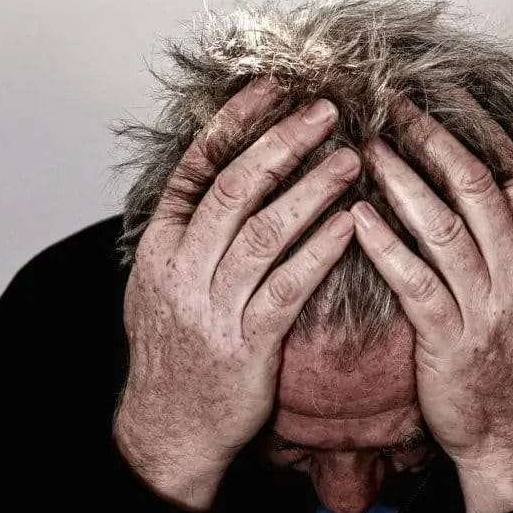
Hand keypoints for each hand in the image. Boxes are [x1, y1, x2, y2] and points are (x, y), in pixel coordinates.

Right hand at [114, 77, 359, 509]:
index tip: (271, 86)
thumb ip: (187, 231)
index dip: (234, 122)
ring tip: (352, 158)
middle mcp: (181, 269)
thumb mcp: (159, 284)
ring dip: (311, 189)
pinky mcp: (247, 344)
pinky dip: (321, 251)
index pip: (196, 167)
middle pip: (235, 189)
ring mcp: (212, 307)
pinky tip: (352, 223)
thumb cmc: (176, 350)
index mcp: (160, 246)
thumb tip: (217, 173)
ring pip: (265, 232)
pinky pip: (289, 287)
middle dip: (282, 143)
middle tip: (326, 110)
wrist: (170, 427)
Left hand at [351, 93, 512, 512]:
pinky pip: (415, 281)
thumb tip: (470, 180)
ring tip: (365, 147)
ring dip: (402, 180)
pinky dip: (385, 245)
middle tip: (391, 104)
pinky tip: (356, 216)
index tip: (438, 93)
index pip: (508, 171)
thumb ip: (503, 235)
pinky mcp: (450, 337)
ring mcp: (486, 303)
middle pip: (474, 185)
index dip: (472, 127)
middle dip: (432, 138)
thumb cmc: (507, 353)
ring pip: (444, 225)